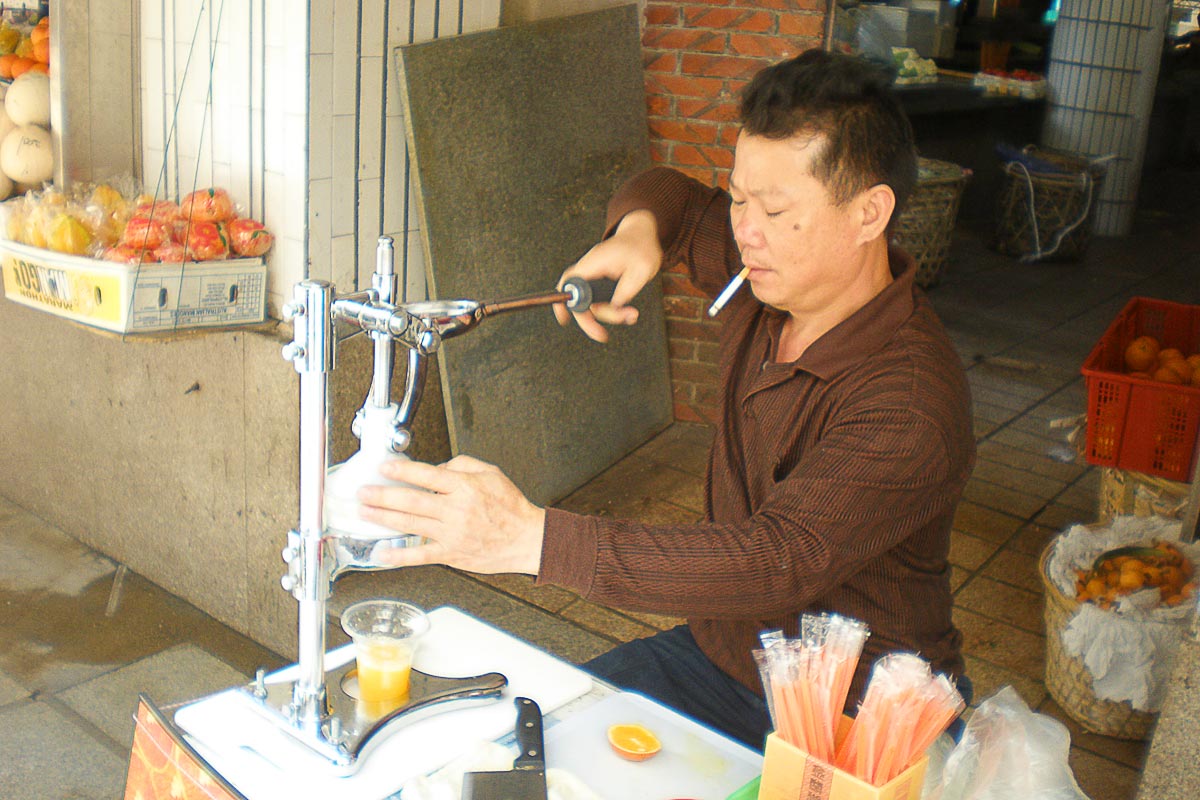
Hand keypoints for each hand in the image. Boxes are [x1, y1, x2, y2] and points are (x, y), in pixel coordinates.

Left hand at [358, 455, 545, 574]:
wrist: (527, 539)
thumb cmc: (510, 508)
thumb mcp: (491, 473)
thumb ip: (462, 465)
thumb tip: (437, 467)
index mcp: (465, 487)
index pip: (427, 475)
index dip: (402, 470)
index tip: (384, 468)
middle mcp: (457, 510)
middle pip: (412, 501)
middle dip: (383, 496)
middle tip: (364, 492)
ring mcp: (452, 534)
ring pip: (411, 524)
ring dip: (384, 518)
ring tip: (365, 513)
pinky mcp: (452, 554)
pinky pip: (421, 555)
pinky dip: (399, 555)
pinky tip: (382, 552)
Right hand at [553, 209, 662, 342]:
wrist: (642, 234)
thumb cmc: (641, 247)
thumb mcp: (642, 269)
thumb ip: (626, 289)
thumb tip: (615, 307)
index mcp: (594, 263)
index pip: (570, 283)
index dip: (563, 302)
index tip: (564, 320)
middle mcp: (590, 271)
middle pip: (580, 300)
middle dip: (591, 319)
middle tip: (603, 336)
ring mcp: (595, 277)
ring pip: (593, 304)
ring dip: (610, 315)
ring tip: (632, 315)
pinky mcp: (602, 283)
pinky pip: (601, 301)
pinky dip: (613, 310)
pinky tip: (628, 313)